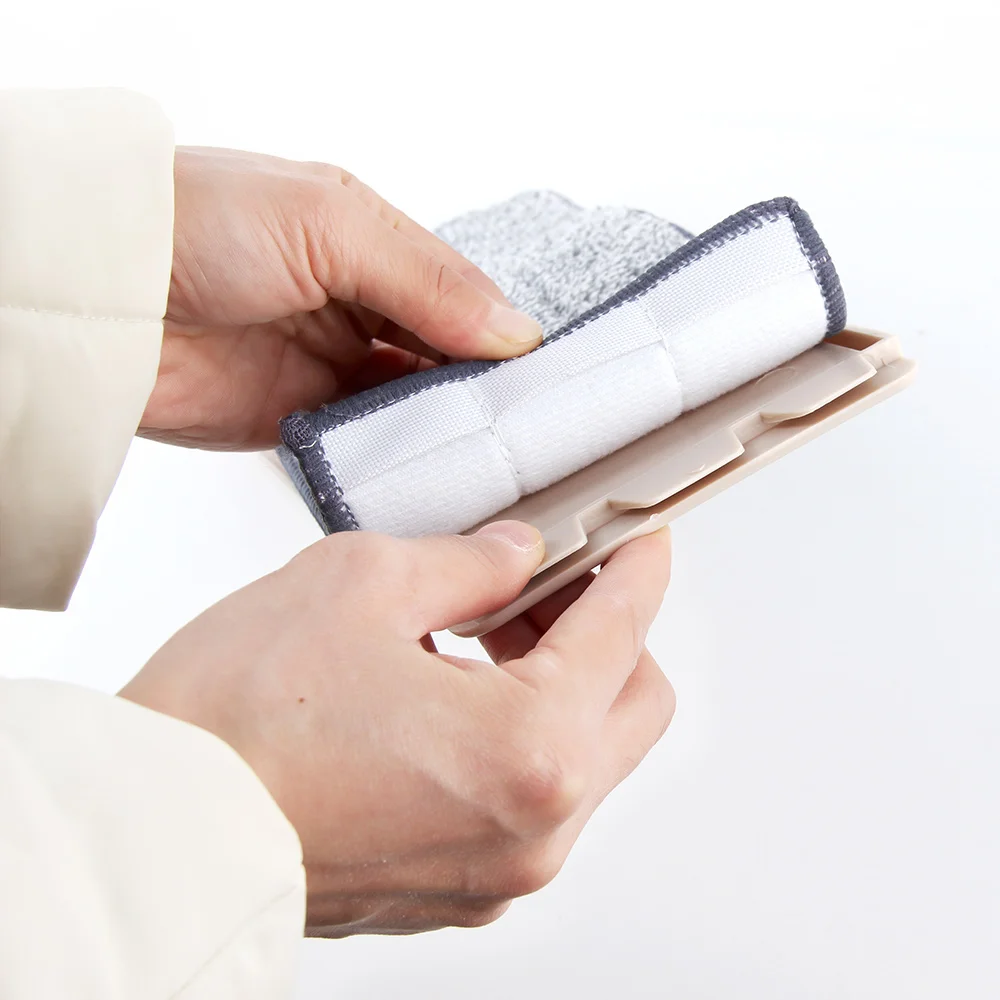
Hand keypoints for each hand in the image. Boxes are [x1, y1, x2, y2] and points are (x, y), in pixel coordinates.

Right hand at [120, 523, 673, 935]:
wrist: (150, 829)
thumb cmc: (233, 722)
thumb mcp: (362, 584)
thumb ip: (467, 563)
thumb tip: (513, 556)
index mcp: (528, 748)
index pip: (624, 634)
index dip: (638, 570)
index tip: (641, 543)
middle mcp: (530, 829)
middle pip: (633, 708)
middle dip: (609, 633)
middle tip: (553, 581)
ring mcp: (495, 873)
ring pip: (584, 759)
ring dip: (562, 686)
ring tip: (489, 630)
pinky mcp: (454, 890)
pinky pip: (528, 803)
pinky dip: (518, 740)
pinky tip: (457, 694)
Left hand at [141, 147, 542, 448]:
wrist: (99, 292)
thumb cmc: (198, 221)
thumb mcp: (329, 222)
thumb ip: (426, 277)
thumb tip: (513, 331)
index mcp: (371, 246)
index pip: (461, 298)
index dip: (501, 338)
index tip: (543, 382)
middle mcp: (355, 307)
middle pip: (443, 358)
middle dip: (480, 391)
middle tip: (524, 432)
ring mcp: (327, 369)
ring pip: (411, 409)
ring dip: (442, 430)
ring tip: (488, 460)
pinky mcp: (298, 423)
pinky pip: (364, 448)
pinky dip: (395, 461)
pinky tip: (428, 474)